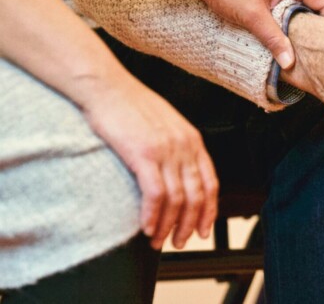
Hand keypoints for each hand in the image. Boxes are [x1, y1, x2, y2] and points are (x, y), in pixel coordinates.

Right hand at [77, 70, 218, 249]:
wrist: (107, 87)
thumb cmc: (130, 105)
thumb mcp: (165, 124)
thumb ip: (176, 148)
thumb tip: (177, 175)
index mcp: (192, 140)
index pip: (211, 183)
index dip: (209, 211)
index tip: (202, 230)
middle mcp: (184, 146)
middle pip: (197, 196)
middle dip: (189, 225)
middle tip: (179, 242)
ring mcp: (166, 150)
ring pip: (177, 199)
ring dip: (168, 226)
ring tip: (158, 240)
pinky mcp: (143, 153)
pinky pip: (155, 194)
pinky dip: (153, 216)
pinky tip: (146, 227)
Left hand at [194, 0, 323, 68]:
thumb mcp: (252, 17)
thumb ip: (274, 39)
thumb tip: (290, 63)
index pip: (323, 1)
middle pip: (314, 1)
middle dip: (318, 24)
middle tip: (320, 47)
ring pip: (300, 2)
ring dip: (302, 20)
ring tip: (303, 43)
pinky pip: (287, 0)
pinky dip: (290, 15)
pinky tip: (284, 30)